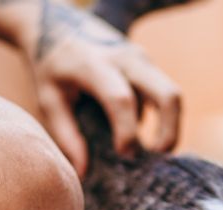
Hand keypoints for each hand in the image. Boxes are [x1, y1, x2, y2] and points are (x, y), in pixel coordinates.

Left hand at [6, 0, 180, 175]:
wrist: (59, 24)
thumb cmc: (51, 66)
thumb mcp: (49, 98)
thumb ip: (67, 134)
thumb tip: (83, 172)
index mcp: (94, 65)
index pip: (121, 100)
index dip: (127, 131)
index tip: (123, 155)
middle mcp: (125, 58)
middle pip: (167, 95)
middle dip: (170, 131)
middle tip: (157, 157)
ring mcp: (142, 58)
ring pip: (173, 95)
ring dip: (170, 126)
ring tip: (153, 151)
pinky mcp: (148, 63)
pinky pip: (164, 93)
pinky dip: (161, 117)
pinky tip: (141, 133)